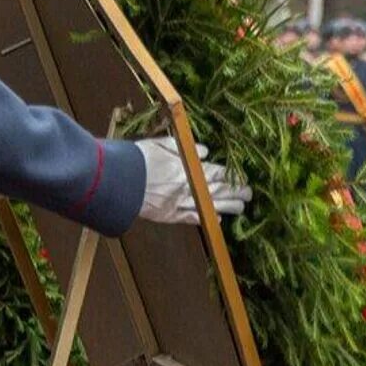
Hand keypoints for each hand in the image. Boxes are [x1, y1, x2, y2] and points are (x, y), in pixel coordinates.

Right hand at [137, 137, 251, 224]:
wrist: (117, 179)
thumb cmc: (138, 158)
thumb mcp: (162, 144)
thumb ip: (185, 148)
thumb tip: (205, 152)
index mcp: (189, 168)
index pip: (218, 173)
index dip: (232, 177)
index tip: (242, 178)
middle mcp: (189, 187)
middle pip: (219, 190)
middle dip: (236, 192)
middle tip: (249, 194)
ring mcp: (180, 203)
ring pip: (210, 206)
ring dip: (228, 207)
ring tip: (241, 208)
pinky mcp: (169, 215)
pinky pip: (191, 218)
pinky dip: (206, 219)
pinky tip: (217, 220)